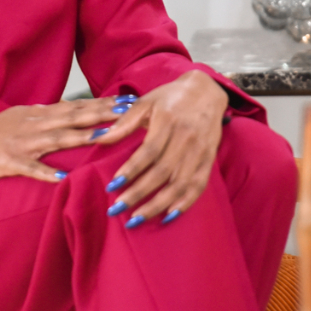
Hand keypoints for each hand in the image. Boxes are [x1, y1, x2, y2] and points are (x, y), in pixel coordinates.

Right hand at [0, 97, 127, 182]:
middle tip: (128, 112)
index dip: (103, 103)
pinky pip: (30, 168)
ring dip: (81, 137)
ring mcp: (22, 142)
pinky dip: (45, 172)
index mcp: (40, 114)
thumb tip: (75, 109)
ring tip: (105, 137)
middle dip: (101, 114)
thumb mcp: (24, 117)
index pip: (77, 105)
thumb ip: (49, 115)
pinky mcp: (9, 161)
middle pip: (73, 117)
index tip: (128, 100)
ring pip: (57, 138)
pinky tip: (61, 178)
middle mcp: (35, 124)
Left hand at [94, 71, 227, 224]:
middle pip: (162, 172)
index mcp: (168, 121)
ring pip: (179, 184)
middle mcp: (187, 137)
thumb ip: (125, 121)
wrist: (206, 91)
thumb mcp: (146, 101)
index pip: (149, 151)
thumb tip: (101, 137)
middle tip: (118, 209)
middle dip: (139, 193)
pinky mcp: (209, 159)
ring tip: (137, 219)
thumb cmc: (170, 97)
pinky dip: (184, 203)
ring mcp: (200, 150)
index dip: (131, 170)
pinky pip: (198, 185)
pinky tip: (168, 216)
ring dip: (158, 204)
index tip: (112, 186)